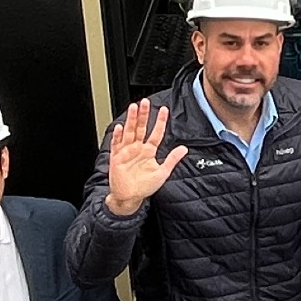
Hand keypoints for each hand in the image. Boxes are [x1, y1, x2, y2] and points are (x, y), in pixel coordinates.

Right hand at [104, 100, 186, 216]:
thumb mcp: (162, 172)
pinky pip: (116, 144)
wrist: (130, 197)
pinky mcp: (116, 158)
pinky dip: (117, 136)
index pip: (156, 133)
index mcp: (149, 151)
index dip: (160, 121)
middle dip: (143, 115)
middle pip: (141, 128)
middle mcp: (137, 148)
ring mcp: (126, 151)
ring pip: (129, 132)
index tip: (164, 110)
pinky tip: (120, 127)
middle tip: (145, 102)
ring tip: (133, 108)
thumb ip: (172, 159)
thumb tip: (184, 148)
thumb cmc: (145, 186)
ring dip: (131, 120)